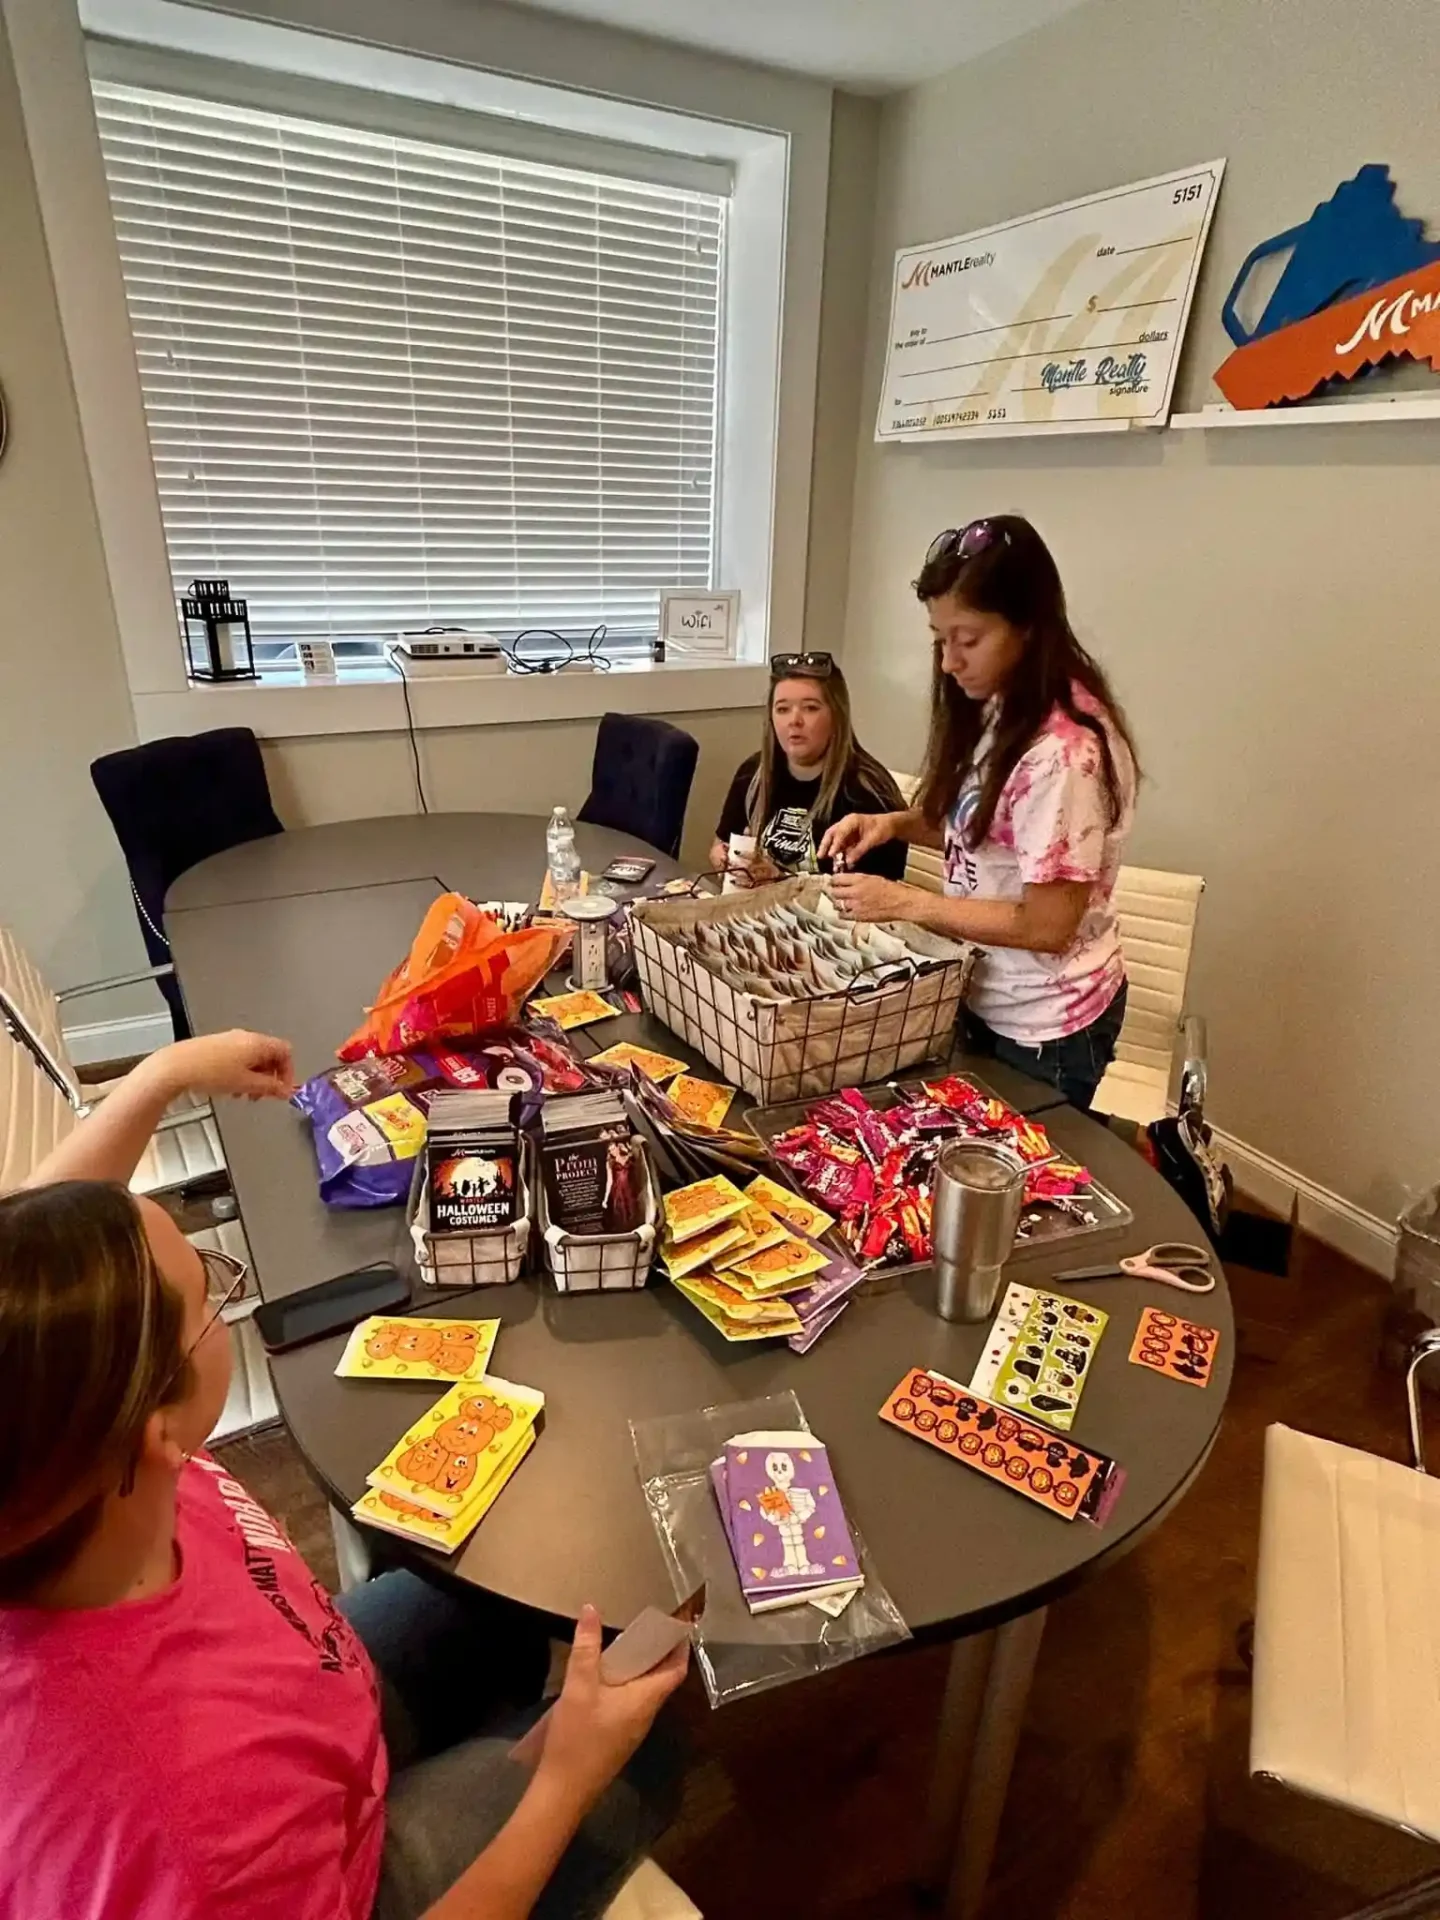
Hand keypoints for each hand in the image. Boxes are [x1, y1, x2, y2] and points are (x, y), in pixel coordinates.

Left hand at [151, 1030, 296, 1102]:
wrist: (177, 1067)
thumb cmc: (210, 1072)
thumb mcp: (246, 1084)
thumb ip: (270, 1087)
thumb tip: (285, 1090)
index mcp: (257, 1042)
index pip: (285, 1052)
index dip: (288, 1072)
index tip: (281, 1090)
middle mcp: (245, 1037)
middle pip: (269, 1055)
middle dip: (269, 1076)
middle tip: (262, 1094)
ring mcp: (230, 1040)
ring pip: (252, 1058)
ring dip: (254, 1077)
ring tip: (243, 1093)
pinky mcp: (216, 1046)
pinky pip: (238, 1057)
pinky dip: (240, 1072)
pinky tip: (229, 1086)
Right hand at [533, 1605, 687, 1814]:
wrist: (563, 1793)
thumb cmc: (577, 1739)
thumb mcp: (578, 1688)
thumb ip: (586, 1649)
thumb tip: (591, 1609)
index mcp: (646, 1701)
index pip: (676, 1670)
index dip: (680, 1645)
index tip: (677, 1621)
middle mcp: (646, 1715)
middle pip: (661, 1679)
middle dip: (657, 1651)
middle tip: (646, 1622)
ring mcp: (632, 1729)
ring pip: (644, 1691)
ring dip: (639, 1667)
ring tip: (625, 1641)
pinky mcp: (617, 1738)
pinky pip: (630, 1703)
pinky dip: (626, 1683)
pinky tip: (605, 1676)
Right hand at [817, 812, 894, 864]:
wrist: (890, 825)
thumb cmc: (882, 828)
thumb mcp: (873, 840)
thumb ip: (860, 850)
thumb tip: (849, 862)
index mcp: (851, 820)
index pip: (840, 832)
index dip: (835, 844)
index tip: (831, 854)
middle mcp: (846, 824)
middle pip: (831, 834)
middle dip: (825, 845)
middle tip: (820, 856)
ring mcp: (847, 830)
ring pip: (834, 840)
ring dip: (831, 850)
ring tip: (827, 861)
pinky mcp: (849, 837)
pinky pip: (841, 845)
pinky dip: (839, 853)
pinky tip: (838, 861)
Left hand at [830, 872, 923, 924]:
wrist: (901, 903)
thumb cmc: (892, 890)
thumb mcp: (874, 878)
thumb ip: (858, 879)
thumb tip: (847, 880)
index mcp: (859, 880)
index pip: (837, 878)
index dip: (834, 880)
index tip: (833, 881)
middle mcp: (855, 892)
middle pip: (834, 892)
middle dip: (835, 891)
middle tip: (837, 892)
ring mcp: (855, 905)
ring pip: (836, 904)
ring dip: (838, 903)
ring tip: (842, 902)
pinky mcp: (858, 916)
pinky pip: (843, 915)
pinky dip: (843, 913)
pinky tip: (847, 911)